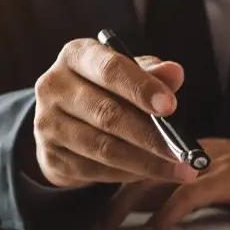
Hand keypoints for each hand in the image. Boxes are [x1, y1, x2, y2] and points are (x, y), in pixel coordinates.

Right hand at [32, 38, 201, 188]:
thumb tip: (175, 72)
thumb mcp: (129, 74)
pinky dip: (129, 174)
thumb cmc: (107, 89)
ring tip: (179, 169)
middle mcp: (54, 86)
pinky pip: (96, 170)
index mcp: (77, 55)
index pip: (109, 70)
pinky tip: (153, 173)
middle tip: (183, 151)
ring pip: (103, 148)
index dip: (140, 88)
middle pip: (107, 114)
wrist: (65, 118)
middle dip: (150, 136)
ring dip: (146, 162)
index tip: (171, 106)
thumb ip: (153, 73)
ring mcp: (47, 123)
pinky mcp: (50, 156)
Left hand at [93, 136, 229, 229]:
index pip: (131, 156)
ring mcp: (202, 162)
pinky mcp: (223, 177)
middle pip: (133, 167)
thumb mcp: (199, 172)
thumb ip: (169, 184)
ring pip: (152, 181)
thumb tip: (136, 209)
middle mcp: (184, 150)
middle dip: (109, 200)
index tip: (87, 207)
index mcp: (175, 146)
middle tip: (92, 227)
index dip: (106, 181)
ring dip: (126, 209)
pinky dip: (165, 216)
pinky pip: (185, 197)